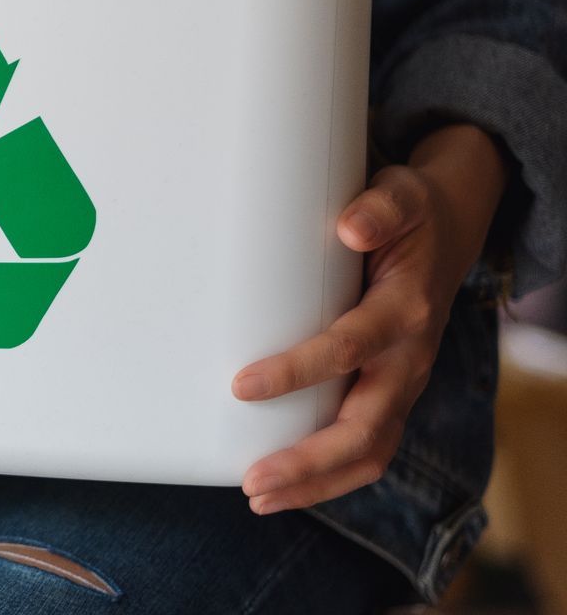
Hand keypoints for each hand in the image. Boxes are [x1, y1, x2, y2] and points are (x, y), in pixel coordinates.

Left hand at [234, 124, 505, 512]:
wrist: (448, 229)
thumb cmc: (409, 213)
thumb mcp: (401, 194)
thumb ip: (380, 206)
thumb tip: (349, 225)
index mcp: (405, 310)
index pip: (348, 349)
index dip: (297, 371)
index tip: (240, 385)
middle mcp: (410, 357)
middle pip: (364, 429)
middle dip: (308, 461)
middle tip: (251, 481)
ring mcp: (403, 382)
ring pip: (369, 452)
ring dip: (316, 482)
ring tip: (258, 495)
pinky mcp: (392, 393)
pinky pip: (368, 448)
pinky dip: (330, 475)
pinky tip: (286, 484)